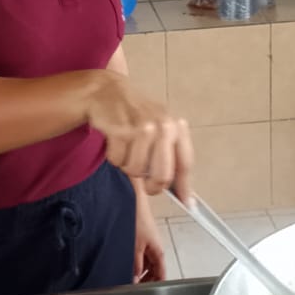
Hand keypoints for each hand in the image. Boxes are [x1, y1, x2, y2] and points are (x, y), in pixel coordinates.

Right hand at [87, 73, 193, 200]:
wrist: (108, 91)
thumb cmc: (136, 114)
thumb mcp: (161, 127)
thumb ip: (173, 156)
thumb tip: (185, 194)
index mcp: (176, 127)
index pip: (185, 164)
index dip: (185, 187)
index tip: (187, 203)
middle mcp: (163, 127)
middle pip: (162, 176)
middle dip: (153, 186)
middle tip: (147, 184)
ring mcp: (141, 129)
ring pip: (136, 170)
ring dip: (128, 166)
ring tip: (128, 149)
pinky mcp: (120, 131)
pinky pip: (118, 161)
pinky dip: (115, 157)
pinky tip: (116, 141)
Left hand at [132, 193, 166, 282]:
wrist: (133, 201)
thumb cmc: (138, 218)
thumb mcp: (135, 248)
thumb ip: (135, 265)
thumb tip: (134, 279)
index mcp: (158, 252)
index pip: (161, 274)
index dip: (156, 285)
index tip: (148, 294)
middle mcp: (155, 248)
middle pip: (154, 270)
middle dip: (146, 280)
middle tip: (136, 289)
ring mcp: (148, 243)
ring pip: (147, 263)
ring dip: (140, 271)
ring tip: (130, 279)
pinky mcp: (141, 238)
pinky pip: (141, 255)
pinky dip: (136, 262)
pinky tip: (127, 265)